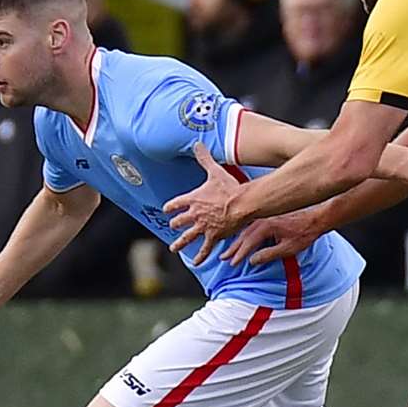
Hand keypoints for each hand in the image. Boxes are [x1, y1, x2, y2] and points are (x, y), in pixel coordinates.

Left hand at [163, 143, 245, 263]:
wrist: (241, 204)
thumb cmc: (229, 188)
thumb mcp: (215, 171)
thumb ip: (204, 159)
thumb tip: (197, 144)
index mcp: (193, 199)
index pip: (175, 204)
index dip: (170, 207)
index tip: (166, 210)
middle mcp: (194, 214)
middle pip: (179, 221)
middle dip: (175, 224)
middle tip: (172, 227)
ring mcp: (203, 226)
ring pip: (187, 237)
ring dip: (179, 243)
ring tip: (174, 248)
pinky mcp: (214, 236)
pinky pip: (204, 248)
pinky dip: (200, 256)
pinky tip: (195, 262)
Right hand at [223, 210, 321, 266]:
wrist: (316, 218)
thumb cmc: (304, 233)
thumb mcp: (287, 249)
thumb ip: (268, 255)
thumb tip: (252, 261)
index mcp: (265, 227)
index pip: (248, 243)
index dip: (239, 254)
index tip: (232, 263)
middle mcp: (262, 220)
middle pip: (243, 235)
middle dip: (233, 248)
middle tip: (223, 258)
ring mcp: (265, 217)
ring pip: (246, 230)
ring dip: (237, 241)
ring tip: (229, 251)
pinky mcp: (268, 216)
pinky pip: (251, 225)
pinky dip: (244, 234)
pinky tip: (242, 238)